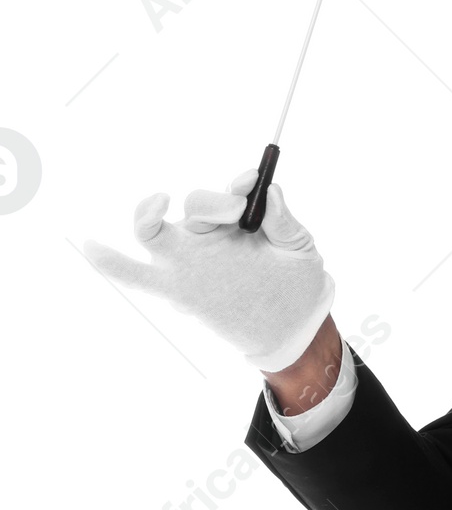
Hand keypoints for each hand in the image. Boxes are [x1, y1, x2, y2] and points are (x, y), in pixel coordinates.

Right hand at [84, 171, 334, 372]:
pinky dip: (111, 262)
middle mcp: (209, 234)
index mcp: (239, 220)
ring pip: (155, 230)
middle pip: (194, 206)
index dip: (238, 183)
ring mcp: (190, 260)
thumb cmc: (298, 283)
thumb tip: (272, 192)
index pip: (230, 193)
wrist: (294, 327)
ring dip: (149, 213)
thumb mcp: (300, 251)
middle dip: (212, 202)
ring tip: (159, 202)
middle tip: (237, 210)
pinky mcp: (177, 288)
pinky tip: (92, 247)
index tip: (251, 183)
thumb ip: (286, 224)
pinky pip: (135, 274)